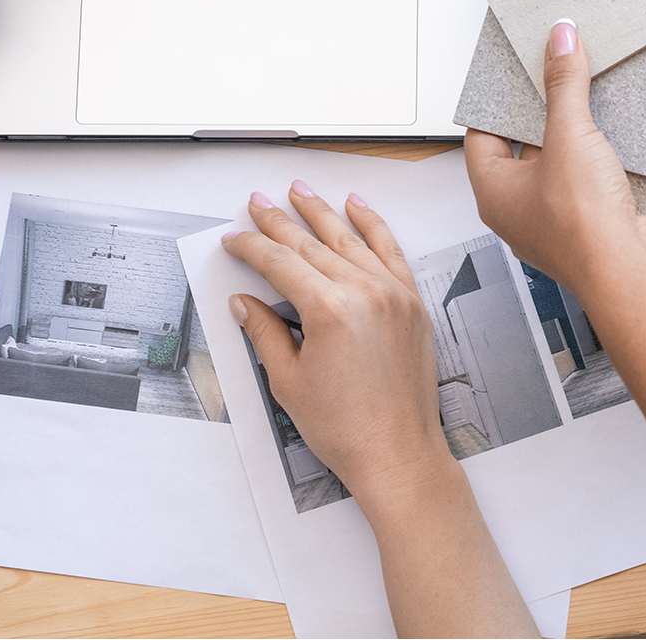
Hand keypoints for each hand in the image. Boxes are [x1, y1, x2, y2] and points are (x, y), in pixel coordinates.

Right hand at [222, 182, 456, 515]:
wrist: (398, 453)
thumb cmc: (346, 427)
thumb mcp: (288, 380)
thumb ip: (265, 332)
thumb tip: (245, 303)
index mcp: (329, 309)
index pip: (281, 263)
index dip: (253, 248)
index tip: (235, 239)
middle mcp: (364, 292)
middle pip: (311, 244)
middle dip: (279, 222)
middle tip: (258, 203)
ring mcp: (392, 293)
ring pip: (349, 238)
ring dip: (322, 212)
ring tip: (300, 191)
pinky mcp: (411, 302)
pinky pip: (389, 250)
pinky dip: (372, 224)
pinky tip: (357, 207)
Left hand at [465, 20, 645, 298]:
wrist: (633, 274)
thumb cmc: (584, 225)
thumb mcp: (569, 136)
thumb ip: (563, 85)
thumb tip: (559, 41)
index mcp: (494, 193)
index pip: (481, 135)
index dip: (496, 102)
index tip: (511, 74)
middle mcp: (519, 212)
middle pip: (520, 149)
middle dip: (538, 115)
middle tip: (550, 78)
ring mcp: (555, 222)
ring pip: (556, 166)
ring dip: (570, 138)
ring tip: (583, 100)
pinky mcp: (591, 227)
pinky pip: (586, 183)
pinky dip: (595, 160)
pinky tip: (611, 138)